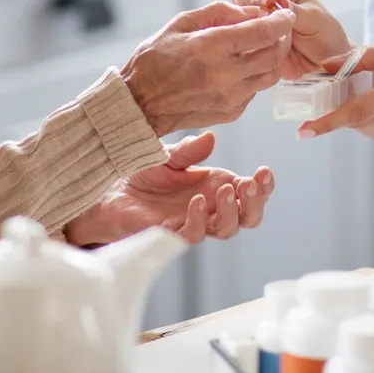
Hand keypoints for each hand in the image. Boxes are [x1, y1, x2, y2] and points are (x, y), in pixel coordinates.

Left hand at [64, 131, 273, 246]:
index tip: (264, 171)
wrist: (109, 190)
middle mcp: (209, 207)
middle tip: (251, 185)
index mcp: (215, 186)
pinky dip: (199, 220)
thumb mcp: (168, 155)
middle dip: (256, 203)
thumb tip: (211, 138)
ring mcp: (192, 222)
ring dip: (231, 211)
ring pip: (226, 229)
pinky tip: (197, 201)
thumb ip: (189, 150)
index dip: (263, 186)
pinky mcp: (171, 233)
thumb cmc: (142, 174)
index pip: (250, 192)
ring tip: (226, 189)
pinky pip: (192, 234)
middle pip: (247, 217)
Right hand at [121, 1, 295, 135]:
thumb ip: (218, 13)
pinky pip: (256, 90)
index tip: (285, 13)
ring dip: (274, 58)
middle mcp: (225, 74)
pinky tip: (244, 66)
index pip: (263, 32)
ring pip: (271, 75)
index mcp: (212, 47)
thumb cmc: (154, 60)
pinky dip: (257, 75)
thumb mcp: (180, 23)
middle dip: (283, 38)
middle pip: (274, 54)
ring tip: (266, 46)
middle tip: (280, 28)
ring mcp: (230, 96)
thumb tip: (250, 11)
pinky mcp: (231, 112)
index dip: (280, 20)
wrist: (139, 105)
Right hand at [230, 0, 349, 77]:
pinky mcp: (251, 38)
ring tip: (259, 33)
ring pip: (237, 12)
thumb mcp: (314, 19)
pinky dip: (242, 37)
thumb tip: (279, 2)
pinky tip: (253, 45)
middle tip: (259, 16)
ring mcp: (258, 19)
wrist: (325, 64)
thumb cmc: (325, 35)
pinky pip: (240, 34)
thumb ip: (295, 10)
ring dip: (244, 20)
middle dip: (248, 2)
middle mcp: (268, 0)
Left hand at [299, 36, 373, 137]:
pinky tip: (373, 100)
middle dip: (338, 115)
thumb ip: (367, 58)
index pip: (358, 111)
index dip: (329, 122)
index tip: (305, 131)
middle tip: (321, 101)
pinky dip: (373, 116)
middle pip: (361, 122)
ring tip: (346, 96)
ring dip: (355, 115)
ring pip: (372, 125)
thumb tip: (331, 66)